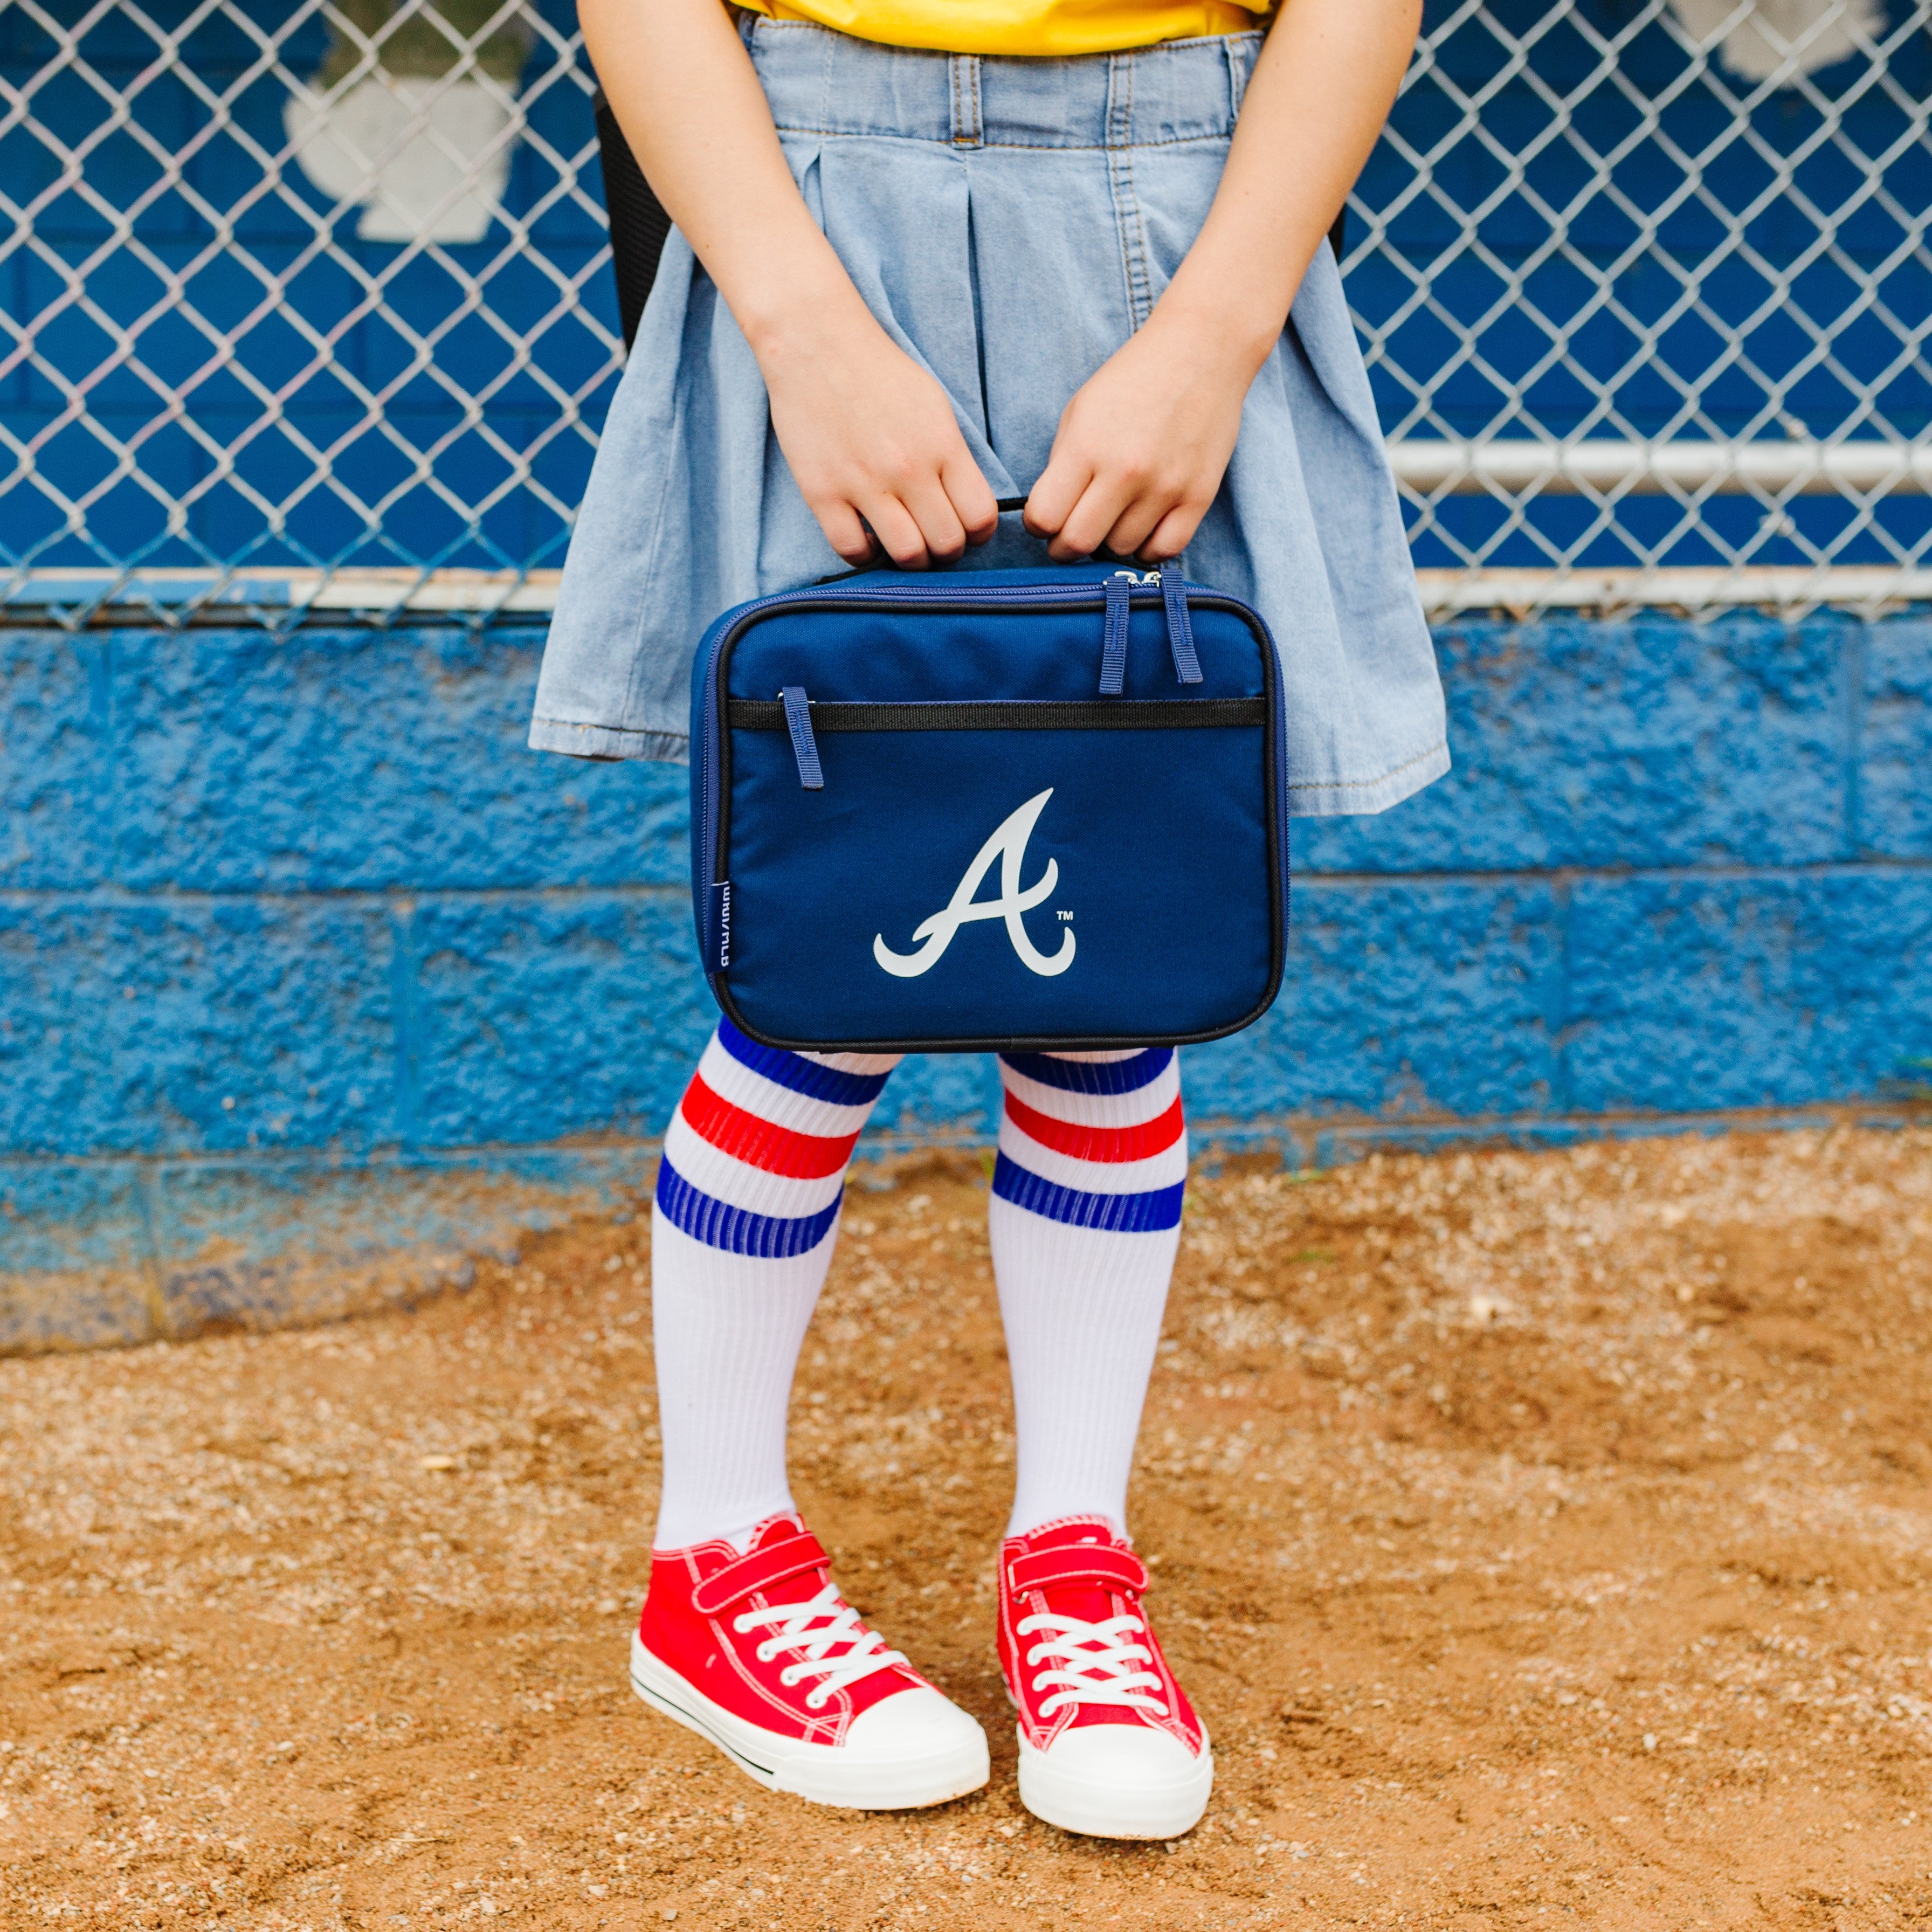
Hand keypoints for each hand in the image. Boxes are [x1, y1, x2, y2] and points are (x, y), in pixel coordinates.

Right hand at [757, 287, 998, 567]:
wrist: (817, 343)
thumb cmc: (879, 373)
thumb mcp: (935, 406)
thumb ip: (953, 457)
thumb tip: (967, 504)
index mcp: (942, 445)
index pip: (980, 516)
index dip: (978, 533)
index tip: (966, 530)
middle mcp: (908, 468)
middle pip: (947, 543)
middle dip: (946, 551)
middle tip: (933, 541)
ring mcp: (864, 482)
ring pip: (906, 554)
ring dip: (910, 559)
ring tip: (904, 545)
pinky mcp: (823, 492)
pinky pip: (851, 550)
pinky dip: (863, 555)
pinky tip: (865, 539)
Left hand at [1023, 302, 1264, 562]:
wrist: (1202, 350)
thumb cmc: (1134, 379)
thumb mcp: (1080, 410)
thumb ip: (1062, 466)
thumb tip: (1051, 516)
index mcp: (1087, 447)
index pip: (1044, 518)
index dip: (1037, 524)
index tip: (1045, 518)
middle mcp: (1126, 472)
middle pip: (1078, 544)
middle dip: (1065, 545)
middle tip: (1070, 532)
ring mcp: (1166, 487)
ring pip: (1121, 549)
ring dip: (1109, 540)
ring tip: (1113, 515)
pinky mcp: (1199, 496)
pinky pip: (1164, 551)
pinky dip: (1147, 547)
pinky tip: (1142, 527)